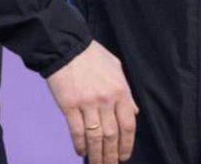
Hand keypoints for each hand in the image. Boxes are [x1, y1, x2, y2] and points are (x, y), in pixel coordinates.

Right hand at [46, 40, 137, 162]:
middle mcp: (105, 100)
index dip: (127, 145)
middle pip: (111, 135)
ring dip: (96, 155)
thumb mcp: (116, 68)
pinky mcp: (69, 106)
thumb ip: (126, 92)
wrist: (66, 46)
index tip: (124, 156)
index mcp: (120, 91)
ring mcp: (87, 104)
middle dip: (112, 155)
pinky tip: (81, 151)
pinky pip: (76, 131)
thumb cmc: (92, 55)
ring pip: (95, 137)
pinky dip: (80, 144)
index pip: (128, 125)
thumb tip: (134, 112)